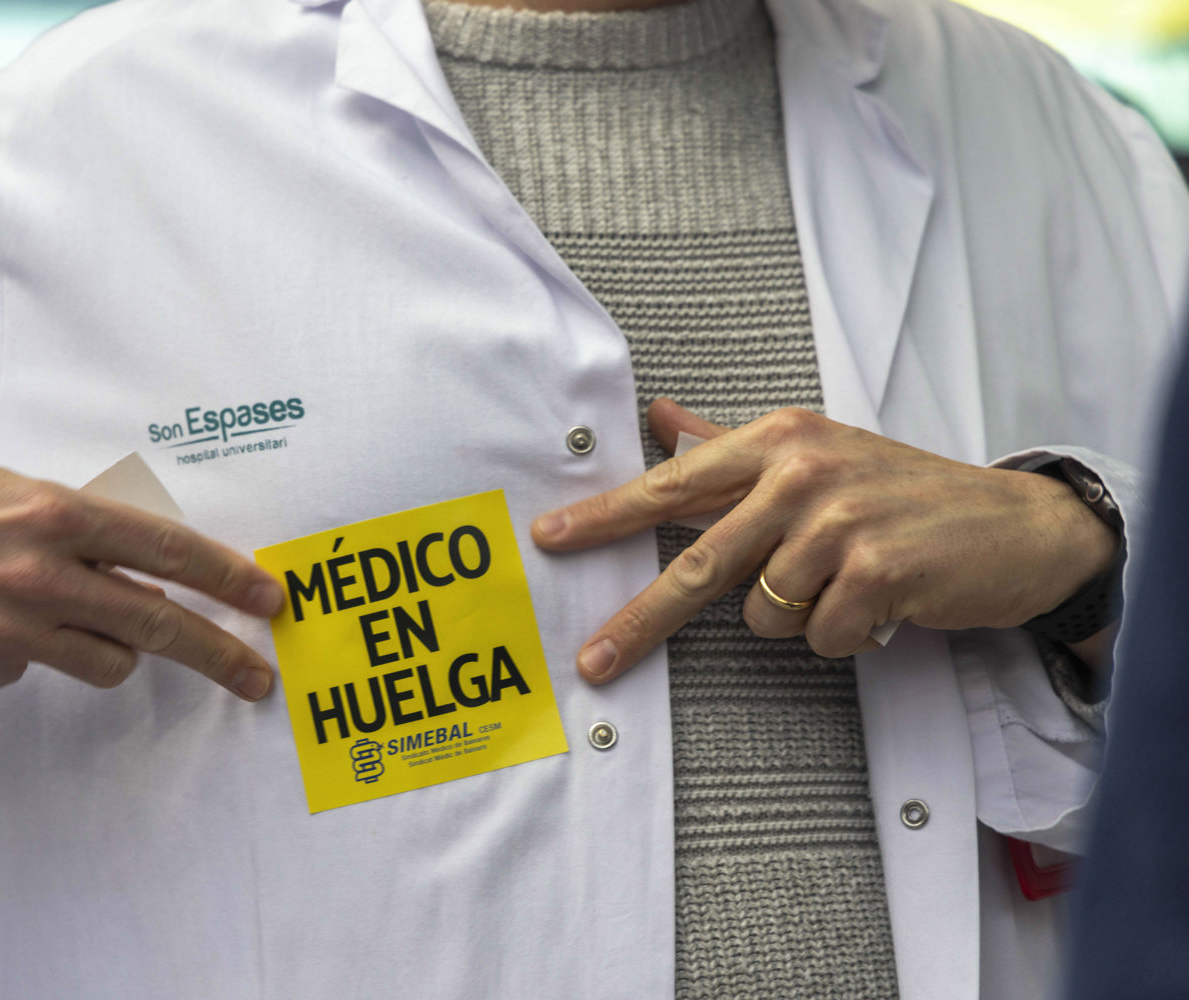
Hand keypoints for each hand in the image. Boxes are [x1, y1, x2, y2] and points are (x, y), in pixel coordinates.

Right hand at [0, 457, 282, 697]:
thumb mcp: (9, 489)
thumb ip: (81, 526)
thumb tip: (151, 566)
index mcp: (50, 512)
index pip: (164, 548)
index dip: (225, 576)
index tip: (266, 597)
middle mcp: (36, 573)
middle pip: (156, 623)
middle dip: (219, 652)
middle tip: (258, 675)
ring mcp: (7, 630)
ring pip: (110, 660)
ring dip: (112, 644)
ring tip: (66, 612)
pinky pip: (41, 670)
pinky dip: (35, 651)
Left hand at [531, 400, 1117, 682]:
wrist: (1017, 524)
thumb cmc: (902, 491)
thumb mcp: (816, 452)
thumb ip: (731, 444)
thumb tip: (660, 418)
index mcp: (780, 440)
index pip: (673, 482)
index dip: (607, 516)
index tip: (552, 538)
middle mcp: (802, 473)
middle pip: (697, 562)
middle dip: (641, 619)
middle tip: (595, 658)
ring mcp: (840, 522)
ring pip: (762, 613)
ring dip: (799, 617)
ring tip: (846, 585)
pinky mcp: (877, 572)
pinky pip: (818, 639)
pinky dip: (845, 636)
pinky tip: (880, 605)